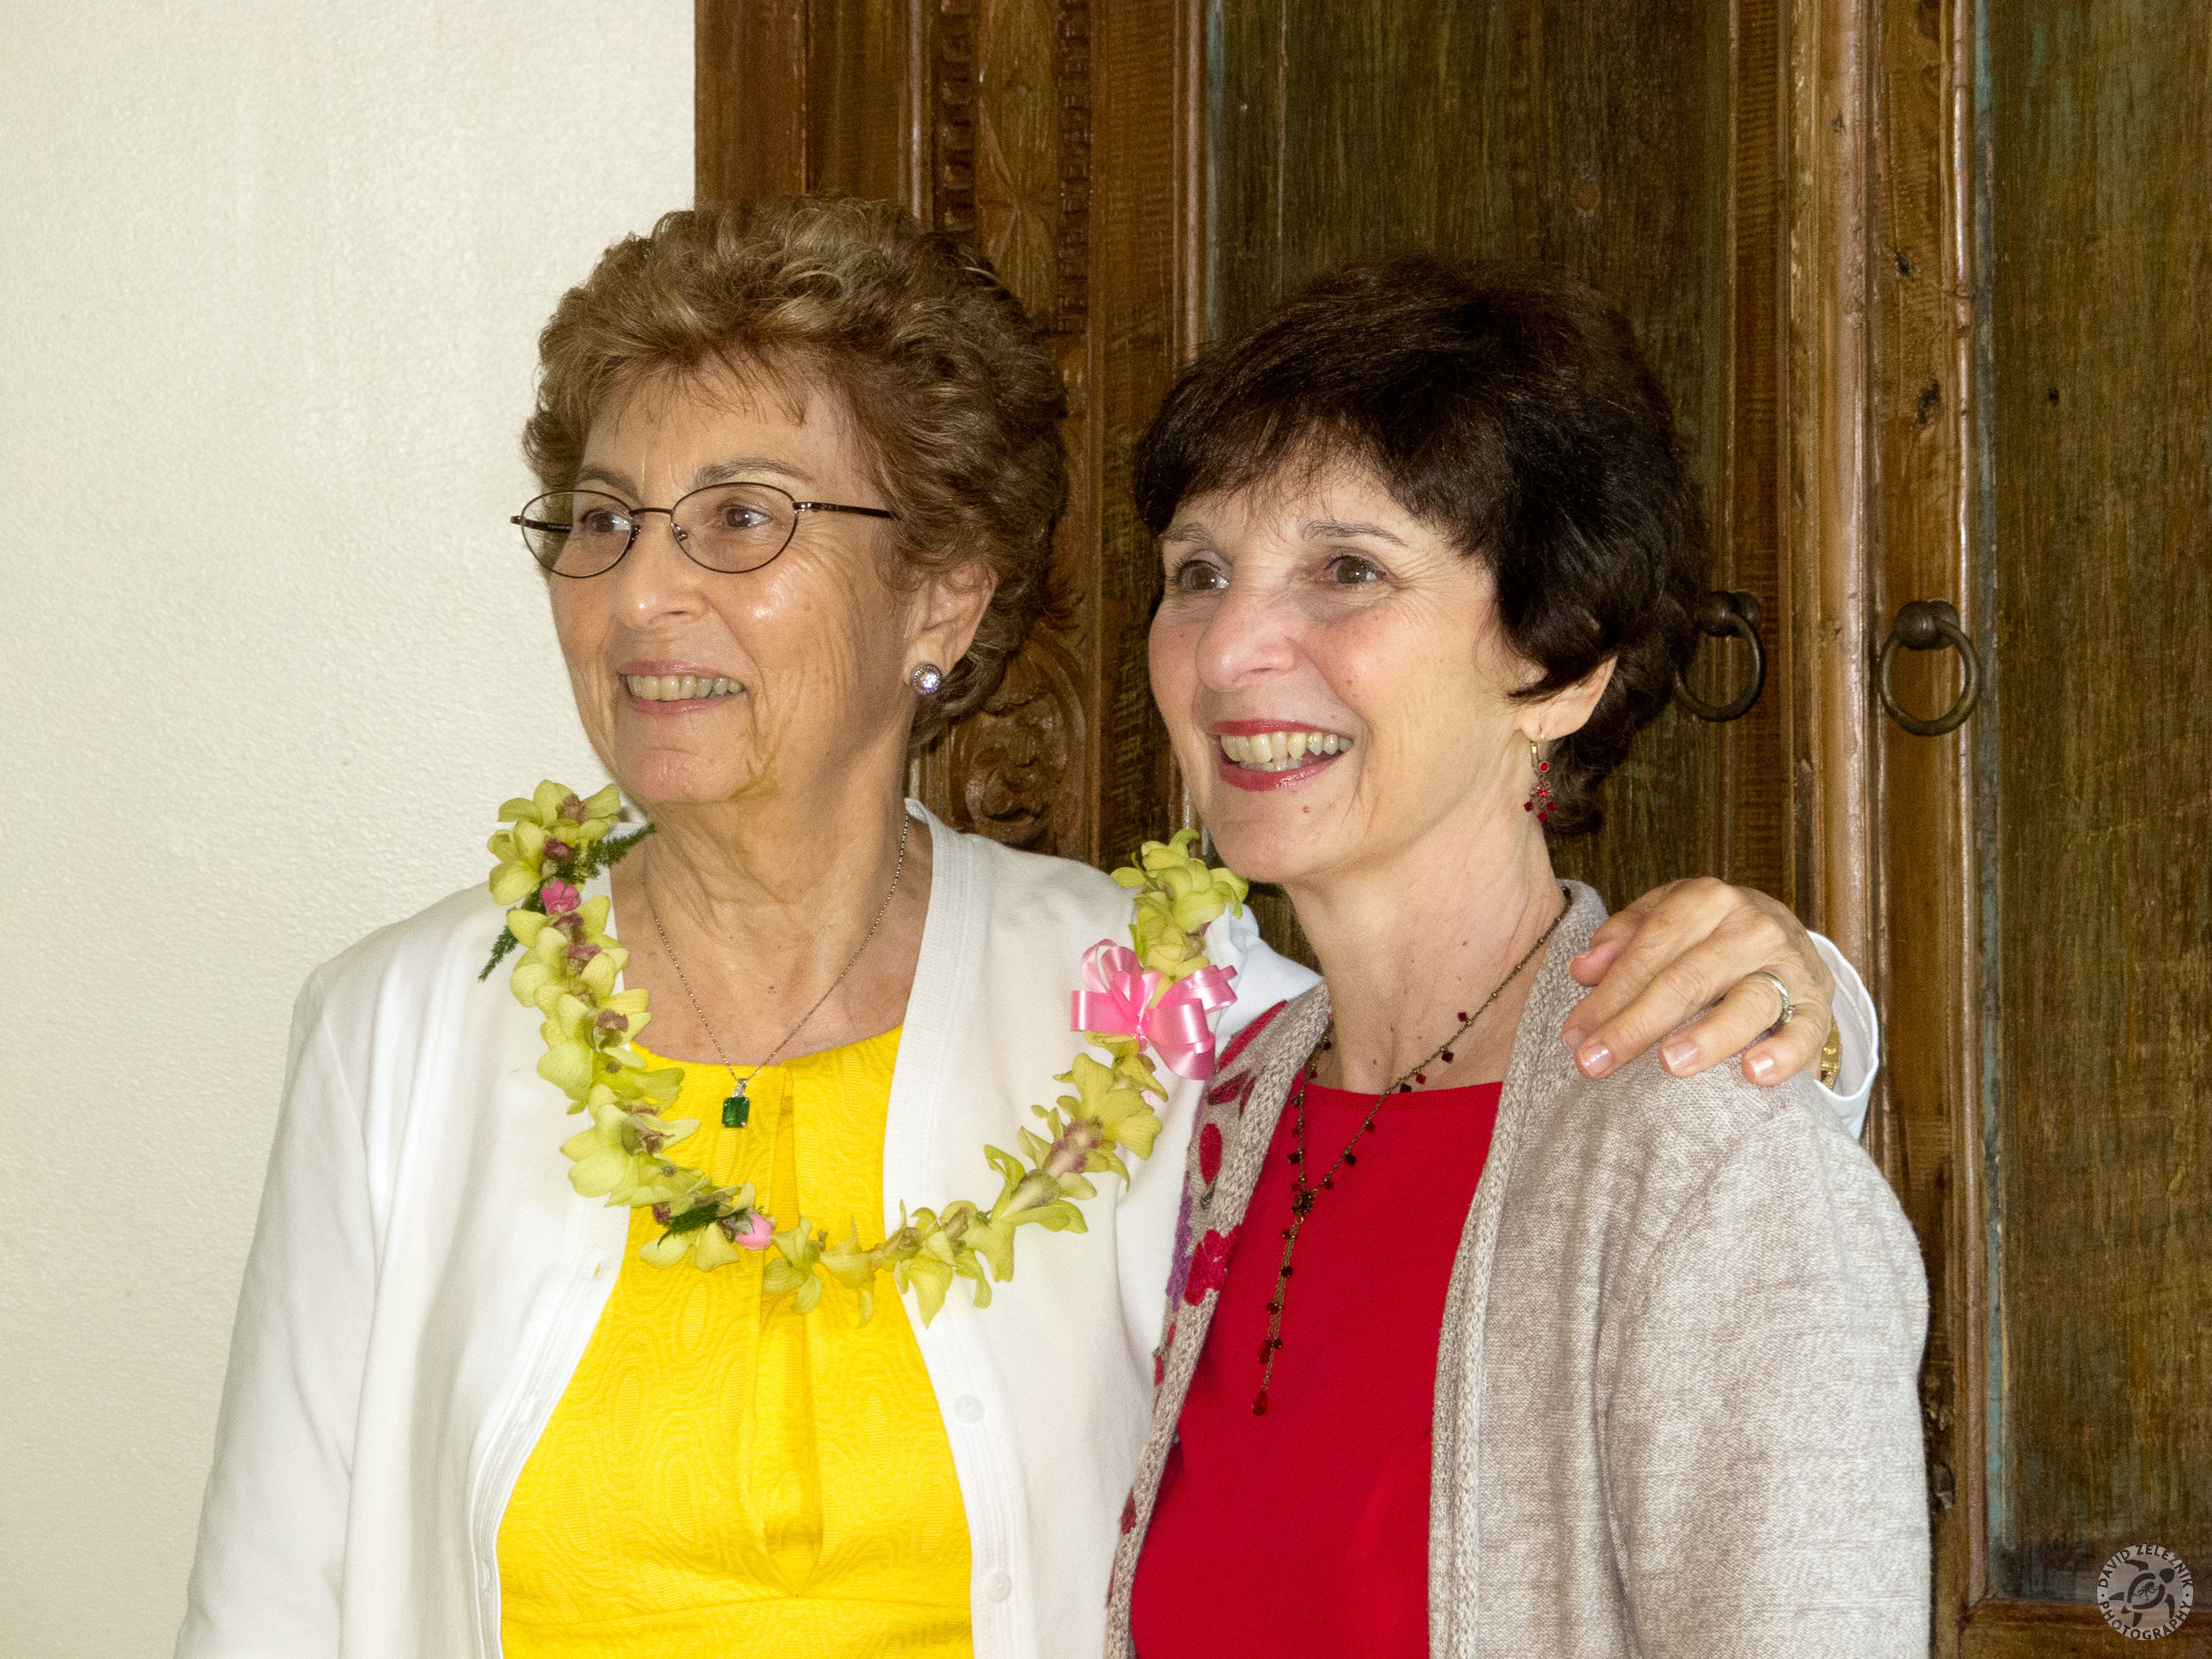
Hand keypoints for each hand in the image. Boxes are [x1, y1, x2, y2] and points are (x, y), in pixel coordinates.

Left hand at [1558, 878, 1834, 1085]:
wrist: (1789, 938)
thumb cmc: (1708, 937)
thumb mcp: (1663, 920)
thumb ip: (1622, 941)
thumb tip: (1582, 969)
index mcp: (1704, 900)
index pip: (1648, 949)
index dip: (1608, 994)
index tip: (1575, 1035)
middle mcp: (1749, 927)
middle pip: (1686, 978)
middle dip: (1635, 1024)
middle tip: (1596, 1063)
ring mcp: (1788, 964)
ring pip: (1747, 1001)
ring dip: (1707, 1035)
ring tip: (1670, 1063)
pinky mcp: (1818, 1003)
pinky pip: (1806, 1030)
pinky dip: (1783, 1052)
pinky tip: (1753, 1073)